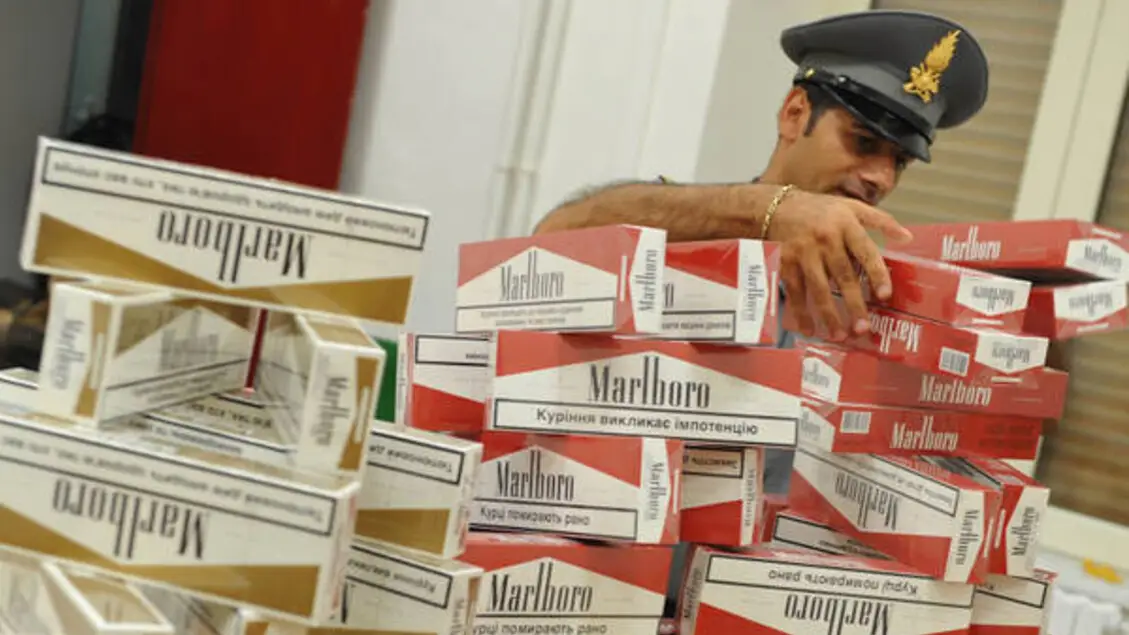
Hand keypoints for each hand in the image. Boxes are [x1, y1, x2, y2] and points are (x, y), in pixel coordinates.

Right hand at [766, 189, 912, 339]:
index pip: (865, 252)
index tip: (885, 295)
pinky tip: (810, 329)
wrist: (775, 206)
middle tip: (863, 328)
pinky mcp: (786, 263)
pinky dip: (801, 312)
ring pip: (819, 288)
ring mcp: (804, 252)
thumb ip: (880, 221)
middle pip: (843, 276)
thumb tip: (907, 238)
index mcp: (846, 225)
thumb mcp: (851, 207)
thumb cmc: (819, 210)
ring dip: (829, 314)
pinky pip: (795, 291)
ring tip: (839, 335)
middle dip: (853, 304)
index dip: (876, 274)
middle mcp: (826, 239)